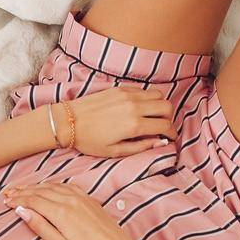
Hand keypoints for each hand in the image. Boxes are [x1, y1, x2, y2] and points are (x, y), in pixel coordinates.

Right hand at [3, 182, 144, 239]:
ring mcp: (80, 197)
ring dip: (35, 186)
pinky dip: (52, 185)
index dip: (17, 200)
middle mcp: (70, 200)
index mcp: (61, 212)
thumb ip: (40, 226)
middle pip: (40, 191)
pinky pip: (66, 186)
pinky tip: (47, 186)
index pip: (33, 200)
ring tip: (22, 188)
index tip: (5, 201)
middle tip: (8, 192)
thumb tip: (21, 211)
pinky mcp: (88, 199)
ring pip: (52, 186)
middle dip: (22, 191)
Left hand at [61, 87, 175, 157]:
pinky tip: (139, 108)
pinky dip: (148, 98)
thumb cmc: (88, 140)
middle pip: (167, 106)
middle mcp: (134, 107)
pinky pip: (144, 90)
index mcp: (134, 125)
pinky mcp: (121, 88)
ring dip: (160, 105)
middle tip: (162, 127)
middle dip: (169, 118)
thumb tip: (160, 143)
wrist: (68, 121)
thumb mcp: (114, 151)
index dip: (171, 133)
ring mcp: (128, 95)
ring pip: (158, 95)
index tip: (170, 137)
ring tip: (152, 116)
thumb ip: (140, 147)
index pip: (165, 125)